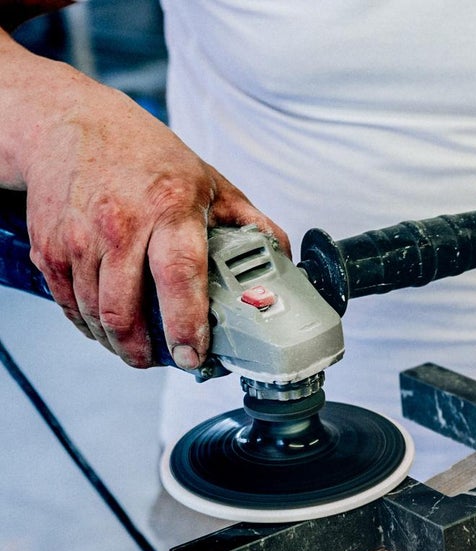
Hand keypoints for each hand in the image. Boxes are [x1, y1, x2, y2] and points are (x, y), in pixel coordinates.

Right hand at [17, 56, 288, 368]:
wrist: (70, 124)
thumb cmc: (148, 157)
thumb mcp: (211, 183)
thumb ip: (251, 225)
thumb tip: (286, 263)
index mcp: (169, 208)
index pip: (179, 276)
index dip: (186, 323)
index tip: (193, 355)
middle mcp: (120, 225)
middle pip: (125, 310)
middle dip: (145, 352)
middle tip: (165, 361)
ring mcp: (78, 238)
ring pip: (96, 315)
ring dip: (119, 344)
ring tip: (139, 350)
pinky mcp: (49, 248)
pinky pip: (70, 306)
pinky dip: (90, 327)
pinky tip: (109, 328)